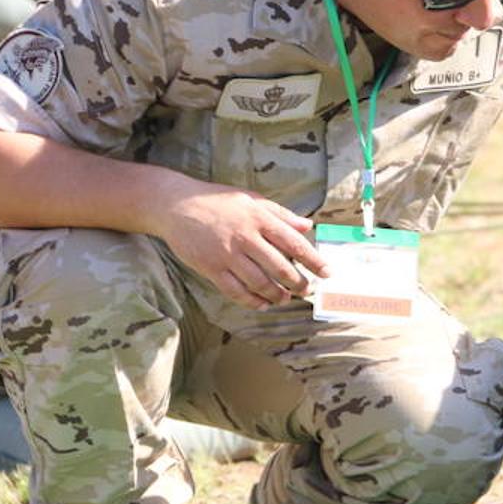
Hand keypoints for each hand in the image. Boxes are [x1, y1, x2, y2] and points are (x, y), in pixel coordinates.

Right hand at [156, 181, 328, 309]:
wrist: (175, 205)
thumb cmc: (217, 201)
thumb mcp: (251, 199)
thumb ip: (280, 214)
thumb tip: (307, 226)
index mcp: (259, 218)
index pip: (294, 243)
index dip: (313, 260)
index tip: (327, 273)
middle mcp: (245, 237)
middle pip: (279, 268)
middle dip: (298, 283)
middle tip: (307, 290)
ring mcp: (227, 254)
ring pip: (260, 283)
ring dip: (277, 295)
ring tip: (285, 298)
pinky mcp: (210, 268)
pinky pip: (236, 291)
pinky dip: (252, 301)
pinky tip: (262, 304)